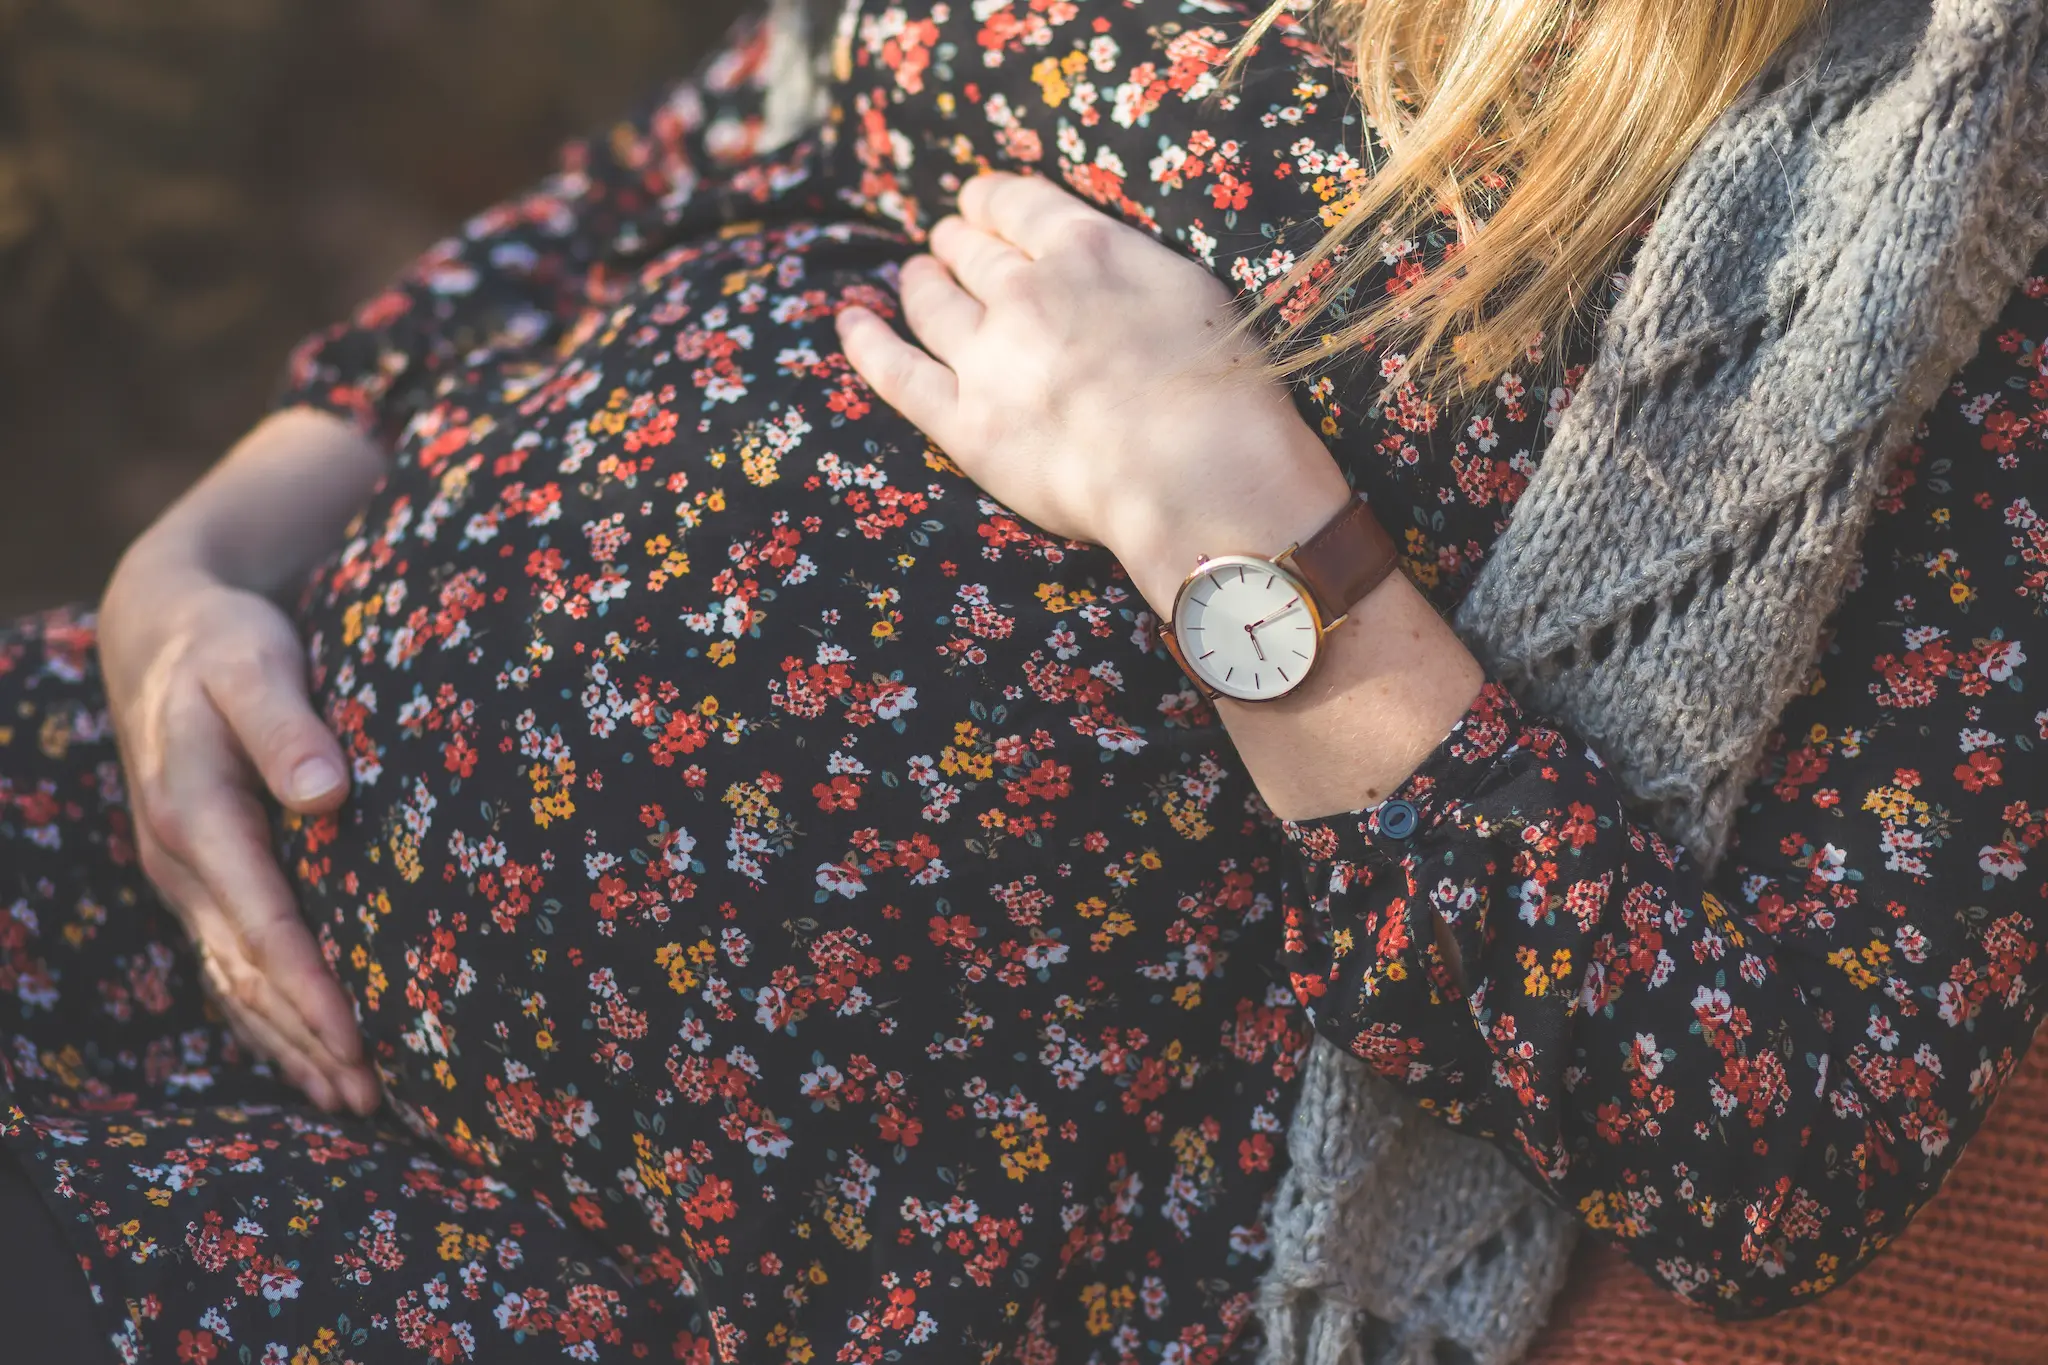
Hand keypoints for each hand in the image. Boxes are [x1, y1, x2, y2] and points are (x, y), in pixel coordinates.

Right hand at [99, 475, 380, 1114]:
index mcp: (195, 815)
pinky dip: (265, 1016)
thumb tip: (326, 793)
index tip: (360, 1041)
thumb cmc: (225, 644)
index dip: (310, 988)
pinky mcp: (199, 879)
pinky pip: (227, 964)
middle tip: (374, 1100)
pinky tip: (306, 1058)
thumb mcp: (255, 662)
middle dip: (308, 1039)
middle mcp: (180, 861)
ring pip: (234, 981)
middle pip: (247, 972)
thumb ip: (287, 722)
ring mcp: (183, 878)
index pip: (262, 923)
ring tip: (353, 1101)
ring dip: (290, 1044)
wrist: (161, 634)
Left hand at [836, 171, 1352, 611]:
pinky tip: (851, 321)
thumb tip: (1090, 252)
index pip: (1016, 205)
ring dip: (921, 282)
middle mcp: (1024, 291)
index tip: (982, 203)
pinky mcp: (964, 423)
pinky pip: (895, 371)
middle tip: (951, 243)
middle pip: (971, 251)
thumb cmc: (1221, 389)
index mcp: (1084, 247)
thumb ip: (1127, 261)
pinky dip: (867, 341)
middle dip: (957, 242)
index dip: (991, 200)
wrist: (1199, 475)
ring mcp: (987, 358)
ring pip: (933, 302)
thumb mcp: (1188, 287)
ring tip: (917, 276)